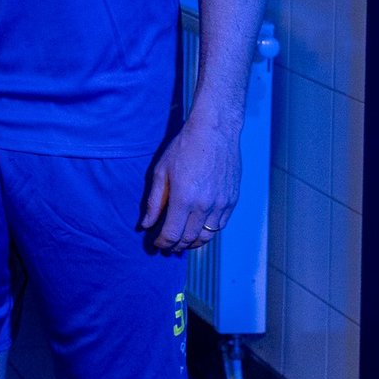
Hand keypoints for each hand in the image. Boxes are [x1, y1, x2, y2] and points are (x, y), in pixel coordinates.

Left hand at [141, 113, 240, 252]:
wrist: (215, 132)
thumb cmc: (184, 148)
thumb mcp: (161, 172)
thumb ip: (154, 202)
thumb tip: (146, 224)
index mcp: (184, 199)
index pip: (171, 234)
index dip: (162, 243)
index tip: (157, 244)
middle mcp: (204, 205)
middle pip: (188, 239)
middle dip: (176, 246)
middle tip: (168, 246)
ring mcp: (221, 204)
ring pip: (206, 236)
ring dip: (192, 243)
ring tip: (182, 242)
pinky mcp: (232, 200)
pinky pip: (220, 226)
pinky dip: (208, 232)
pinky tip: (199, 230)